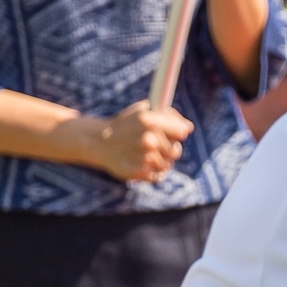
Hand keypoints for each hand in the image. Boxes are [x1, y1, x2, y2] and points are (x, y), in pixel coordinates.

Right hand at [71, 101, 192, 181]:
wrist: (99, 141)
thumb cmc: (126, 124)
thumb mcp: (143, 110)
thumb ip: (168, 115)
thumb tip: (188, 128)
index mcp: (149, 120)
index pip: (181, 132)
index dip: (178, 133)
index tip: (173, 134)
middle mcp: (147, 139)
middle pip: (176, 151)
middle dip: (169, 149)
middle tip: (156, 146)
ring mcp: (142, 157)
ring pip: (167, 165)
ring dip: (161, 162)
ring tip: (147, 155)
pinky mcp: (137, 172)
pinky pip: (157, 176)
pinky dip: (153, 172)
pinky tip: (143, 164)